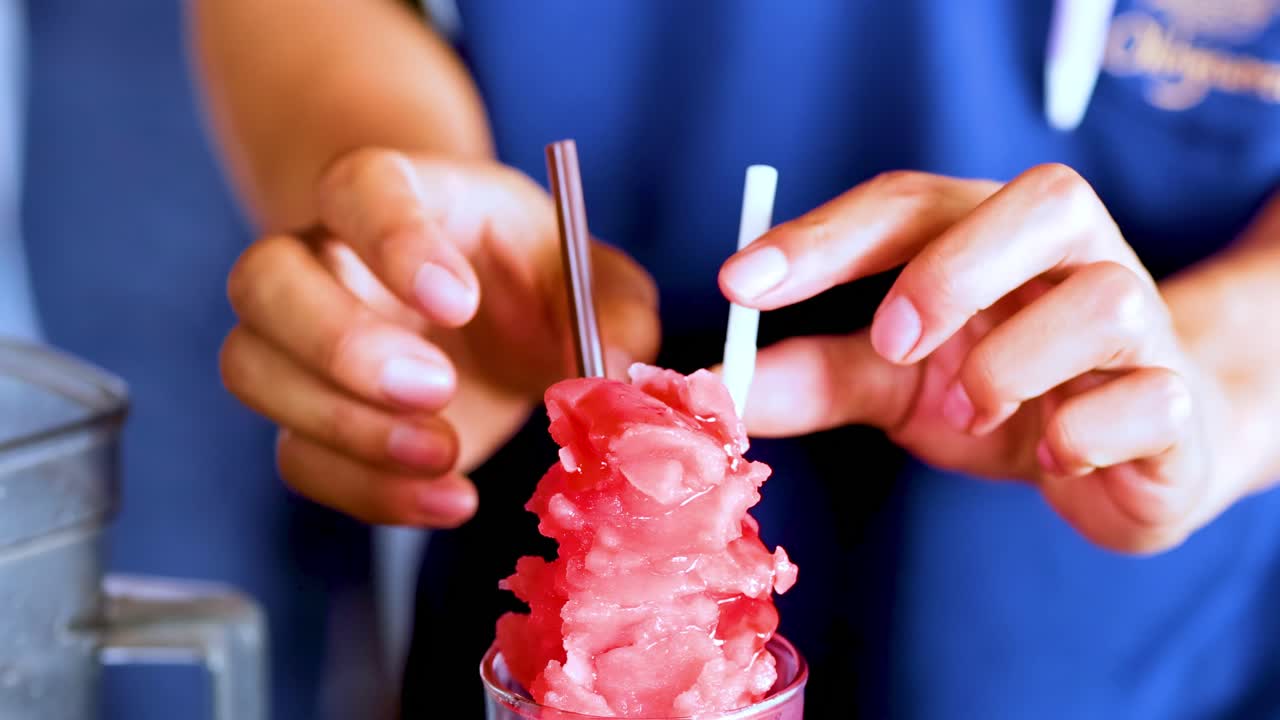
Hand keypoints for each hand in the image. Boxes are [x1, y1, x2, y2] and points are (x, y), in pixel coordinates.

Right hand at [220, 149, 658, 526]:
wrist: (483, 312)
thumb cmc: (529, 275)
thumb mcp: (589, 274)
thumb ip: (616, 309)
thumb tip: (620, 370)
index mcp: (399, 194)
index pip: (358, 187)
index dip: (393, 240)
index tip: (456, 301)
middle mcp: (326, 258)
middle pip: (265, 279)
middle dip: (342, 346)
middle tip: (436, 388)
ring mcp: (301, 340)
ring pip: (251, 368)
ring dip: (344, 428)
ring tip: (446, 453)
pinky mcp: (310, 417)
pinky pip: (295, 456)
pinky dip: (366, 491)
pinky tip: (447, 497)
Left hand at [720, 164, 1233, 553]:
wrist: (1138, 452)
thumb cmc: (1006, 394)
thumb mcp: (899, 381)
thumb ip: (819, 374)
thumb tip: (722, 387)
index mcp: (991, 233)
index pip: (907, 204)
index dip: (822, 237)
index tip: (738, 283)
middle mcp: (1072, 257)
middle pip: (1041, 202)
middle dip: (951, 271)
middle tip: (890, 342)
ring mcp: (1140, 321)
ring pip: (1104, 300)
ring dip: (1013, 368)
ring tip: (973, 414)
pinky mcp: (1175, 399)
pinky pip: (1147, 399)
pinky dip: (1083, 433)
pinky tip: (1052, 455)